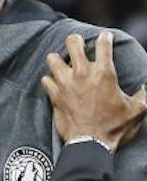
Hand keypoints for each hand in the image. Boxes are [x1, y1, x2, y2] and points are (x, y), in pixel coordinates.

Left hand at [42, 32, 146, 150]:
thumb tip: (144, 88)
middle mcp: (82, 73)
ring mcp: (65, 83)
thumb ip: (142, 95)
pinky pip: (45, 79)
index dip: (105, 37)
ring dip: (58, 59)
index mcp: (105, 73)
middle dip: (75, 40)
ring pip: (53, 58)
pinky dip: (49, 80)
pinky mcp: (53, 96)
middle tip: (78, 45)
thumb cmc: (114, 127)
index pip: (103, 43)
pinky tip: (54, 83)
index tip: (105, 37)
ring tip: (62, 63)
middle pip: (73, 42)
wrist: (90, 143)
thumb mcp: (137, 110)